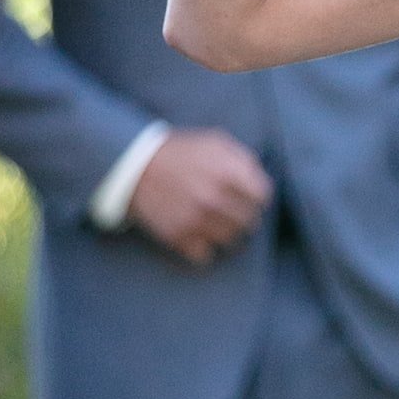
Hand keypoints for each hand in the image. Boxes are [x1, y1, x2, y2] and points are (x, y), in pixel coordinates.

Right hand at [126, 129, 273, 265]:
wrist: (135, 166)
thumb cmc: (180, 152)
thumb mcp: (216, 143)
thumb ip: (244, 160)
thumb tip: (259, 181)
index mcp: (229, 173)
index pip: (263, 197)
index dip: (258, 197)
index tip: (251, 198)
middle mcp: (215, 198)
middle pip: (249, 221)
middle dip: (245, 216)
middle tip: (235, 212)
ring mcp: (196, 220)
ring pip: (231, 240)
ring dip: (227, 233)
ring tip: (218, 224)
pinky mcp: (178, 236)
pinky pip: (205, 255)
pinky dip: (205, 248)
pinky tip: (200, 235)